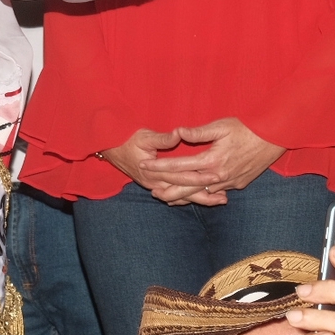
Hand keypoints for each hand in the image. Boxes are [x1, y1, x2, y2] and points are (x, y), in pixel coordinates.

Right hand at [98, 127, 225, 205]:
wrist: (110, 149)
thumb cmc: (126, 139)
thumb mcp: (144, 135)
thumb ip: (162, 138)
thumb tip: (179, 134)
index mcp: (154, 170)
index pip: (181, 176)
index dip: (200, 177)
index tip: (216, 176)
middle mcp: (155, 182)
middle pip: (184, 192)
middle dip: (205, 195)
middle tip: (224, 197)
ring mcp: (154, 186)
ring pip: (181, 197)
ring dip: (200, 199)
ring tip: (219, 200)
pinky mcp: (154, 186)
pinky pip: (174, 196)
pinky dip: (188, 199)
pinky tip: (201, 199)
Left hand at [139, 117, 283, 203]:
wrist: (275, 138)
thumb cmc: (246, 128)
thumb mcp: (221, 126)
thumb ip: (198, 133)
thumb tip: (177, 132)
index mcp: (212, 160)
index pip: (179, 166)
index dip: (160, 166)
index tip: (145, 165)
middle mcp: (219, 175)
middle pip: (187, 187)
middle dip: (168, 190)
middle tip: (151, 191)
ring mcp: (229, 182)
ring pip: (201, 193)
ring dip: (183, 197)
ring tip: (167, 199)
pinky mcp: (237, 184)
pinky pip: (215, 193)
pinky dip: (202, 196)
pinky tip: (194, 197)